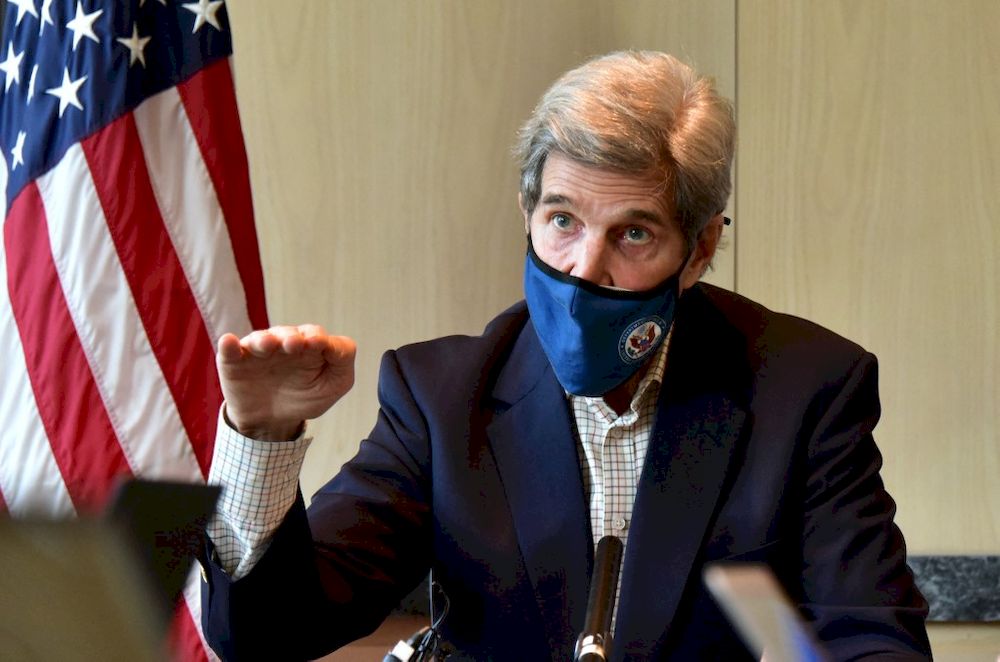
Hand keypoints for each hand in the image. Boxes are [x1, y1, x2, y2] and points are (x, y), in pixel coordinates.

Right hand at [216, 325, 356, 439]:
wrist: (271, 421)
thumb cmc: (305, 397)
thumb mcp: (332, 385)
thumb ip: (341, 364)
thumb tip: (334, 346)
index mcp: (310, 346)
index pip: (316, 335)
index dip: (319, 339)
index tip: (320, 344)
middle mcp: (284, 343)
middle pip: (288, 334)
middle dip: (291, 338)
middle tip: (294, 344)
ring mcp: (259, 351)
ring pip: (261, 339)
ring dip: (264, 340)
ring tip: (267, 345)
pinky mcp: (235, 362)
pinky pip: (230, 350)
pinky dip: (229, 345)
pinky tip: (229, 342)